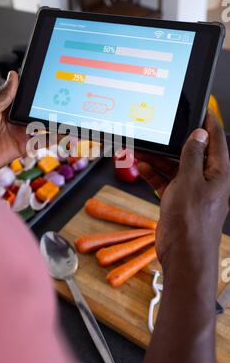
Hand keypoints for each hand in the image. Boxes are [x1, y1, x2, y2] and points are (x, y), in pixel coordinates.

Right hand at [136, 111, 229, 270]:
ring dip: (160, 159)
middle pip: (192, 153)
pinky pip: (167, 181)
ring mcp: (193, 191)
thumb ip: (192, 156)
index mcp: (219, 174)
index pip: (217, 141)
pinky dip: (155, 174)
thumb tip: (198, 135)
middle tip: (162, 132)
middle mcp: (208, 181)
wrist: (183, 254)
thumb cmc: (192, 221)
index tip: (202, 109)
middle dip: (175, 143)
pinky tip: (143, 167)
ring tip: (145, 150)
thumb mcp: (189, 181)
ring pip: (176, 167)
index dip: (209, 124)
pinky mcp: (179, 200)